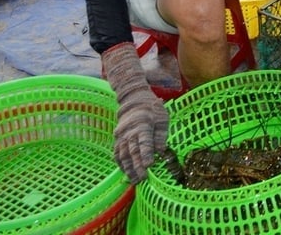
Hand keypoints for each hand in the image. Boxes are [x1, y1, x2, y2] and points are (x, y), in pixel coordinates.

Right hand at [101, 43, 168, 182]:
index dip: (146, 153)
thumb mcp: (162, 118)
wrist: (133, 98)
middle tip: (143, 179)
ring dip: (128, 169)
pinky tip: (126, 173)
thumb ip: (161, 135)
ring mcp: (121, 136)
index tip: (149, 165)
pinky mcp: (118, 139)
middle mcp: (129, 131)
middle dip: (137, 166)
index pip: (144, 140)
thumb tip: (161, 151)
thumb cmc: (152, 109)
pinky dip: (121, 164)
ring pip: (123, 154)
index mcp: (143, 124)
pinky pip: (117, 153)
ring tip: (135, 181)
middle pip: (132, 150)